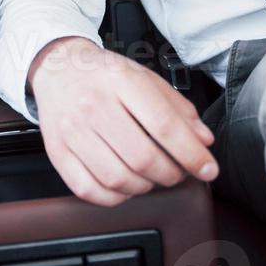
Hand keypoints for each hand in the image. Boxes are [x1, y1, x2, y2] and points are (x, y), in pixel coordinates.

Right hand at [29, 36, 217, 206]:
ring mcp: (72, 130)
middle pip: (142, 157)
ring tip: (151, 177)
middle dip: (170, 174)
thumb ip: (178, 108)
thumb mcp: (146, 78)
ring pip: (117, 178)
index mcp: (122, 81)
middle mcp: (93, 104)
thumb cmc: (105, 75)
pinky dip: (114, 197)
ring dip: (144, 187)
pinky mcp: (56, 152)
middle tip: (177, 172)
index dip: (192, 154)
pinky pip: (89, 190)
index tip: (208, 169)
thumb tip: (203, 140)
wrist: (59, 68)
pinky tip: (124, 185)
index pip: (164, 125)